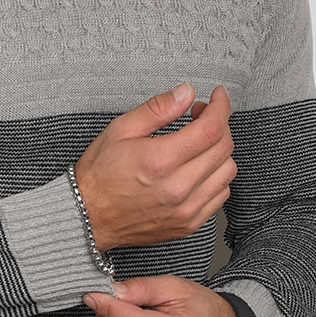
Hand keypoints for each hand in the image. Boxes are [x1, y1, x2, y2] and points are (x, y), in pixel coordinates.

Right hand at [72, 84, 235, 250]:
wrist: (88, 216)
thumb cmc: (100, 174)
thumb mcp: (121, 129)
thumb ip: (157, 108)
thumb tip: (186, 93)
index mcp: (160, 160)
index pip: (211, 129)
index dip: (220, 106)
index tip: (216, 97)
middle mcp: (178, 188)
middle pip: (223, 148)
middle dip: (218, 123)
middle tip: (199, 115)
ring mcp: (186, 209)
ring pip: (227, 172)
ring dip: (219, 151)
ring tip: (198, 143)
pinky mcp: (189, 224)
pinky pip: (220, 195)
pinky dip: (216, 176)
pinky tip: (198, 167)